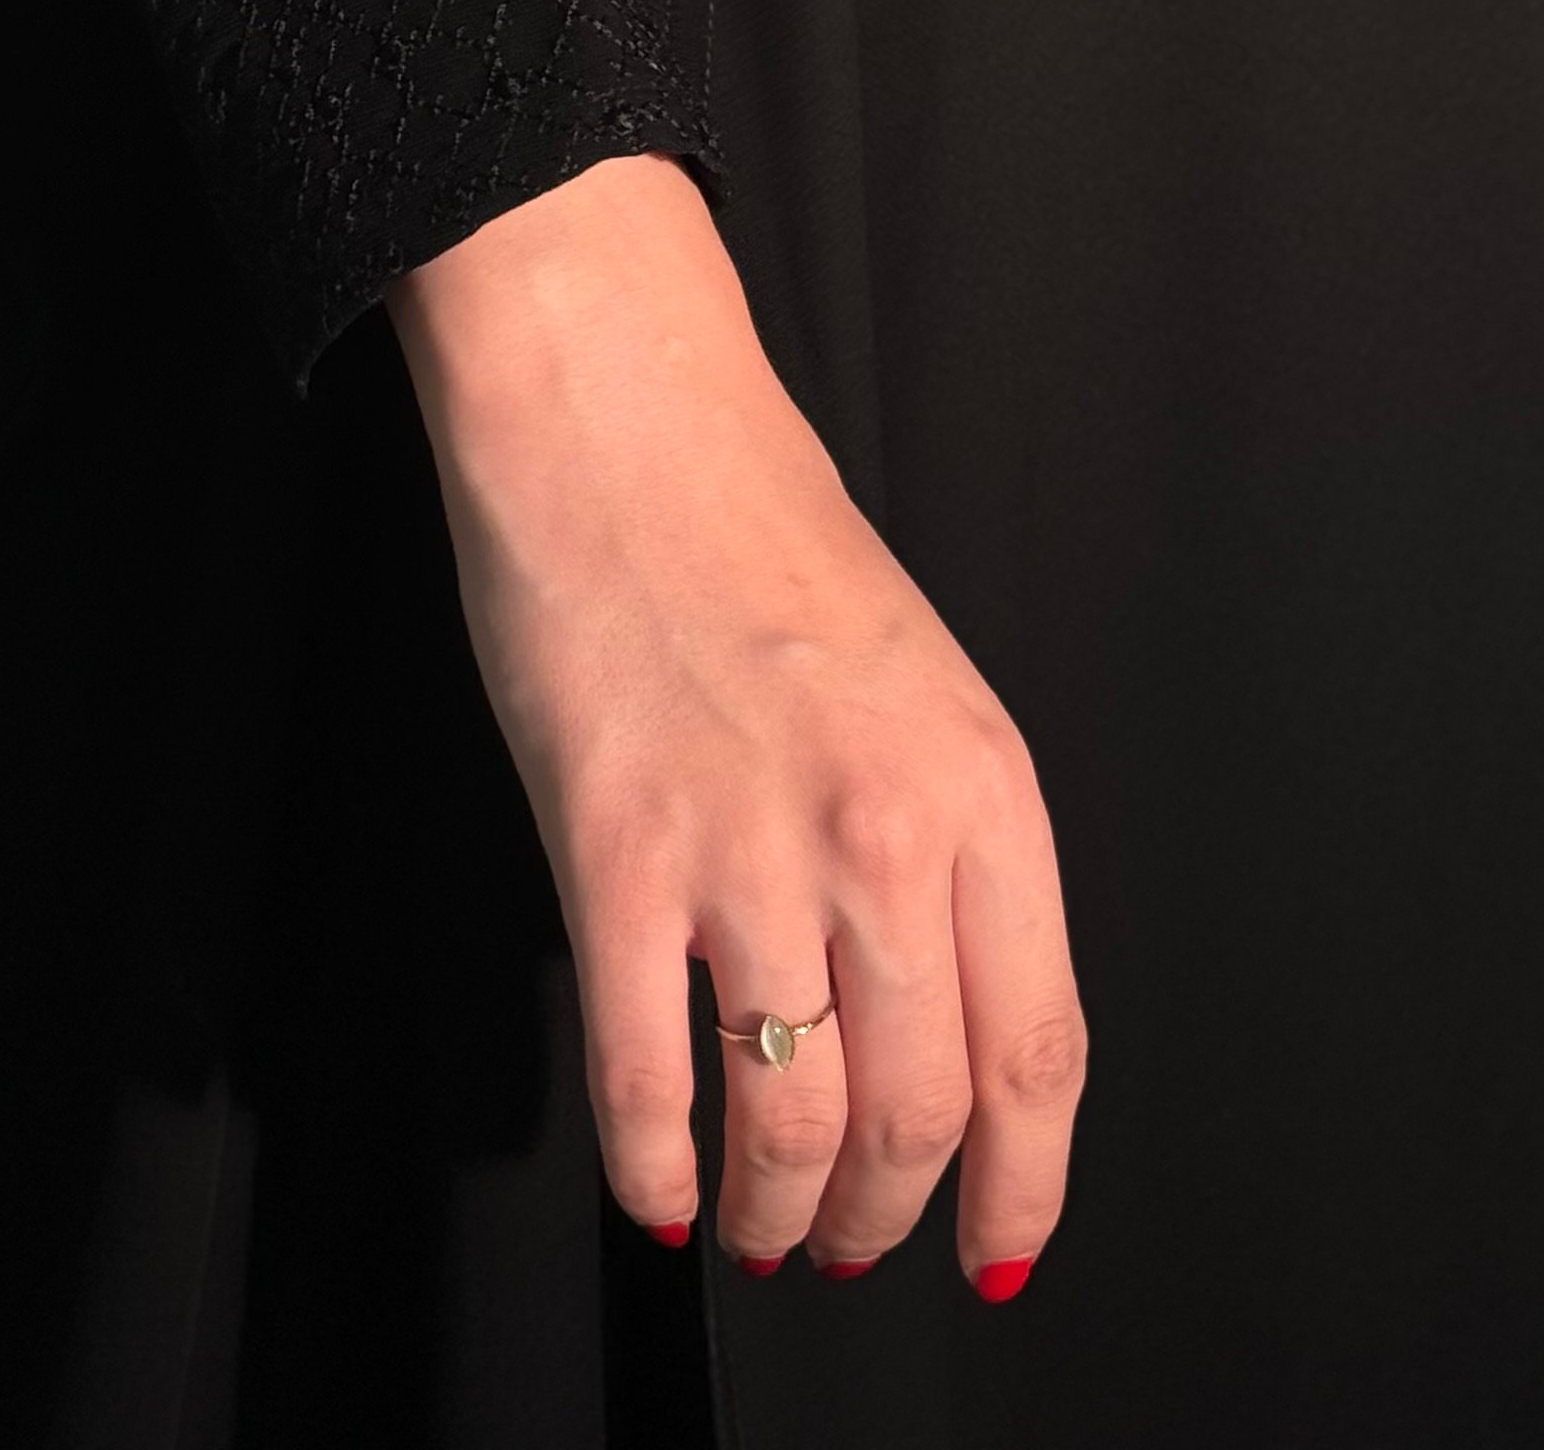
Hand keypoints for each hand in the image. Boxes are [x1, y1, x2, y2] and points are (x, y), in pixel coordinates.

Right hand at [390, 156, 1085, 1291]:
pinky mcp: (620, 852)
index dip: (1022, 1182)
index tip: (997, 1243)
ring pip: (796, 1119)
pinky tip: (659, 1188)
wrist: (625, 418)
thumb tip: (940, 1012)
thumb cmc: (758, 529)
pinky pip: (649, 1077)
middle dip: (886, 1208)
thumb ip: (946, 839)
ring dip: (779, 1208)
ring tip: (758, 1225)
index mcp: (982, 787)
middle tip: (848, 1236)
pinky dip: (656, 1167)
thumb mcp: (918, 683)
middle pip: (922, 1108)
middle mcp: (888, 833)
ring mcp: (752, 849)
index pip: (1039, 1049)